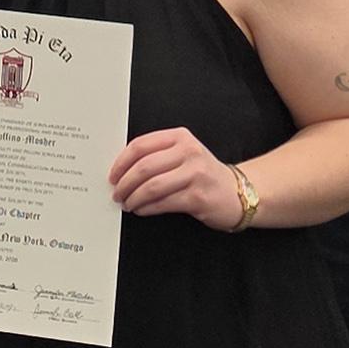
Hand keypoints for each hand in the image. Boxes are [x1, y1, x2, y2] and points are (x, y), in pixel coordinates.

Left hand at [110, 126, 244, 229]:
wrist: (236, 192)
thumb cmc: (203, 174)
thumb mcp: (183, 154)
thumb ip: (157, 155)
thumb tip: (122, 170)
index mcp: (180, 137)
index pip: (141, 145)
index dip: (121, 162)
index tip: (113, 175)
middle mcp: (189, 152)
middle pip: (144, 166)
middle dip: (124, 183)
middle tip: (117, 193)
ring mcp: (195, 174)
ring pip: (152, 186)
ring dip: (134, 198)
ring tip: (128, 204)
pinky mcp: (198, 196)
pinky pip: (163, 203)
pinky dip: (147, 208)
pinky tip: (142, 210)